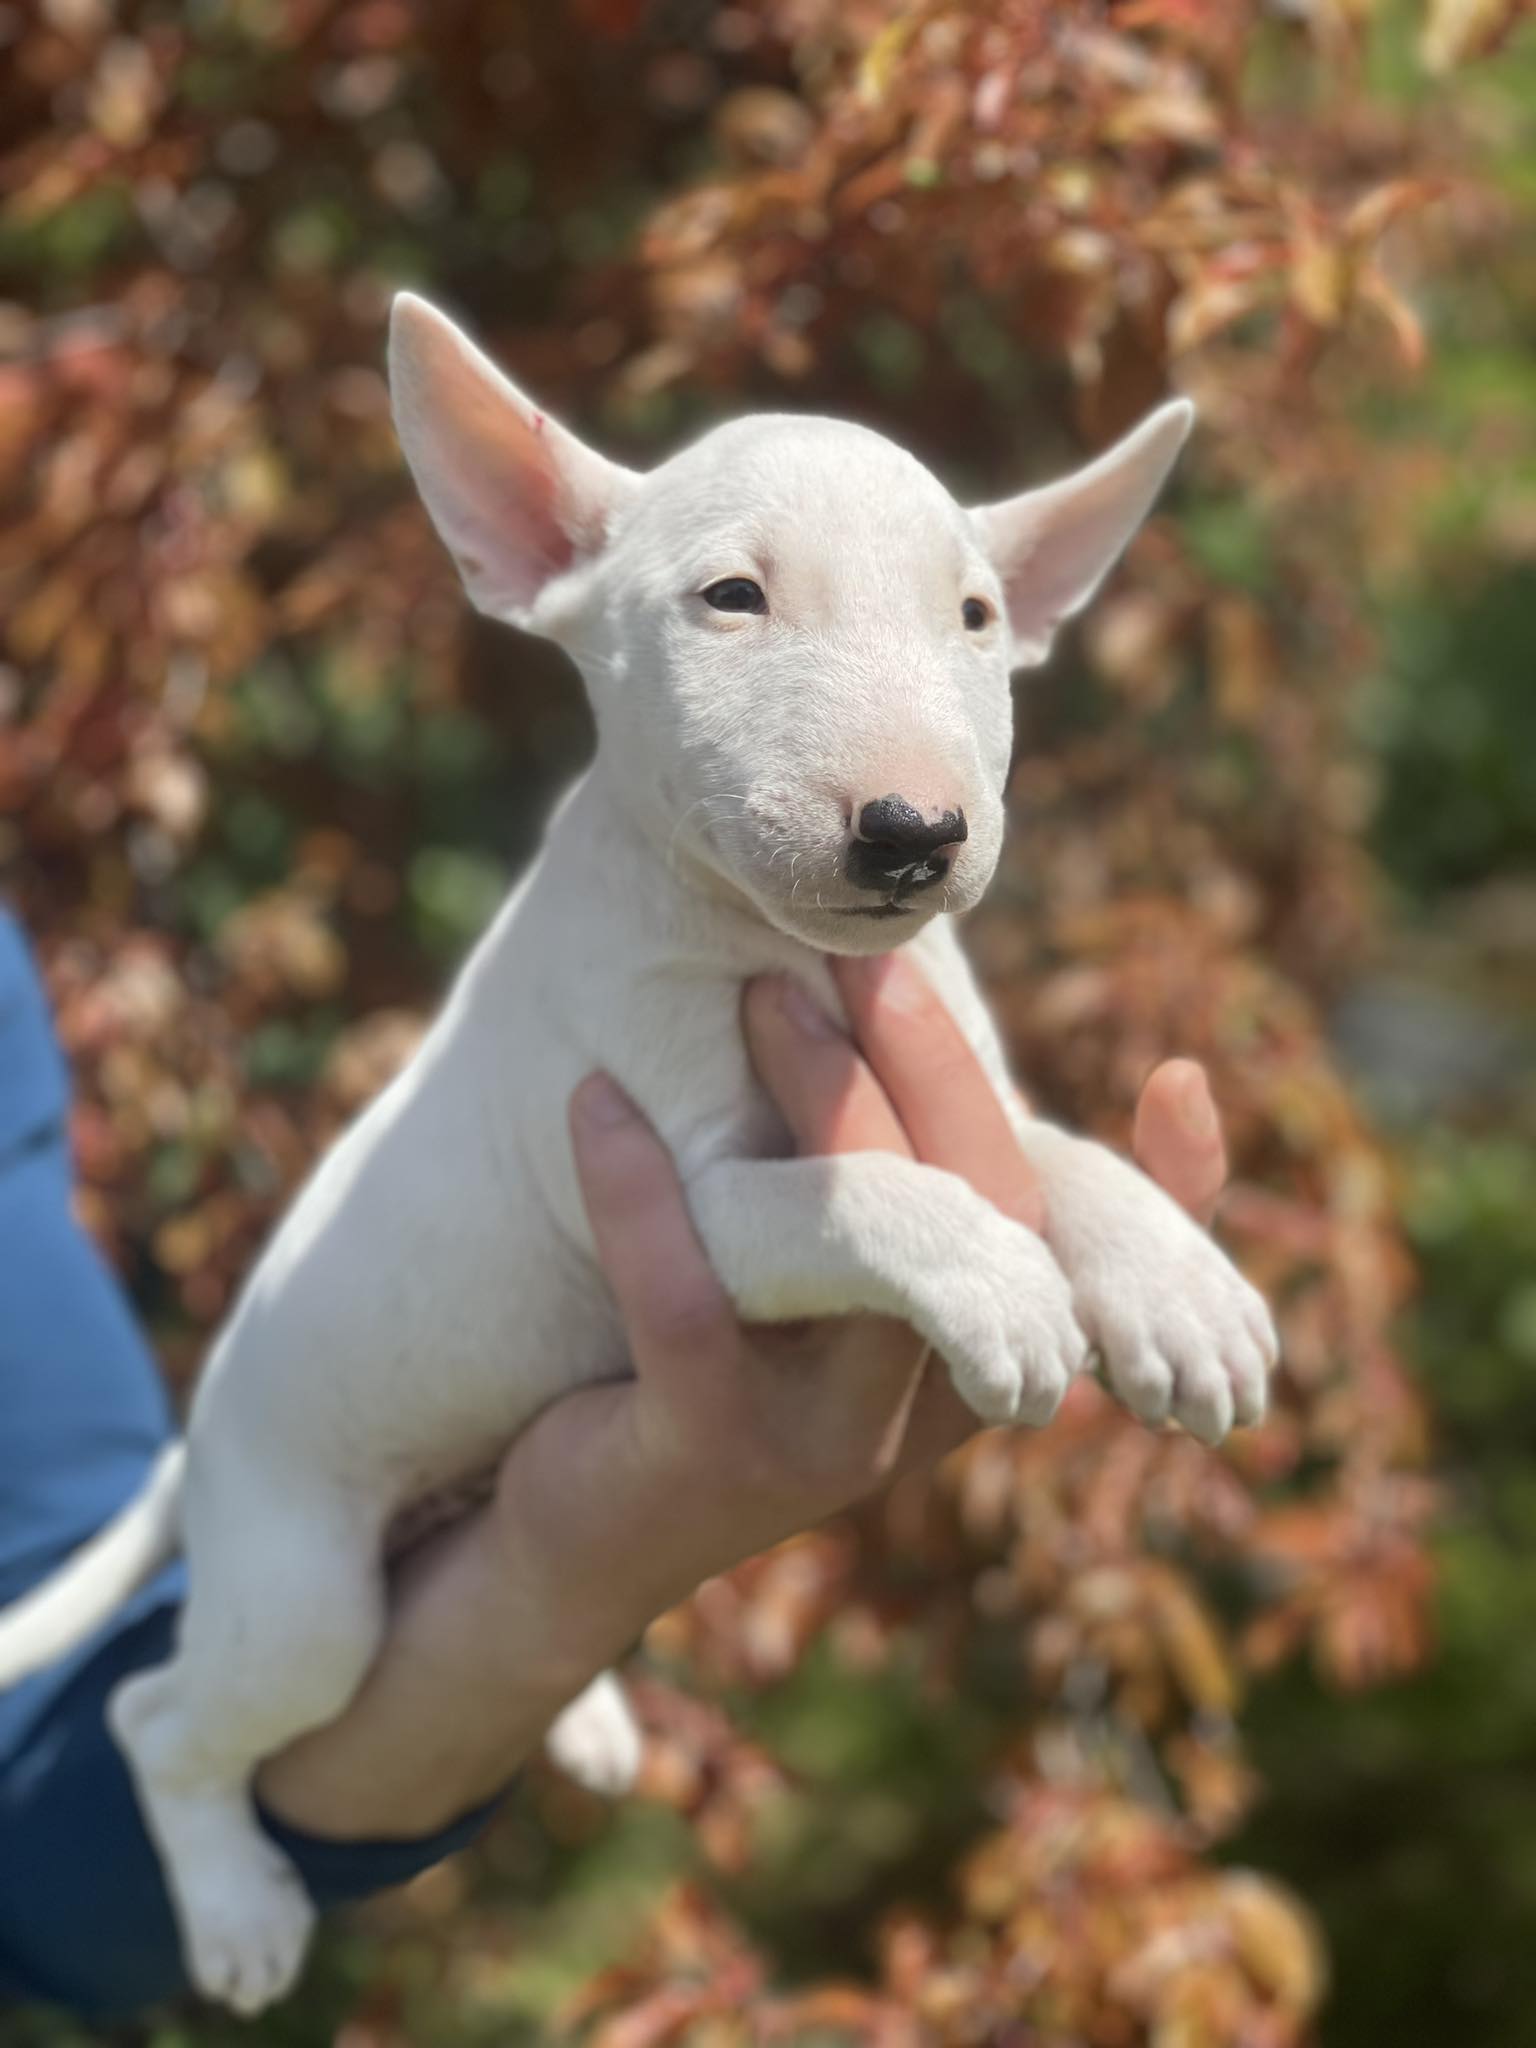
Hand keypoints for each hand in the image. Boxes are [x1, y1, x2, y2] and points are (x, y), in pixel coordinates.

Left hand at [258, 953, 1229, 1836]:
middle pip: (990, 1230)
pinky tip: (593, 1100)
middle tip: (870, 944)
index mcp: (972, 1362)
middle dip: (937, 1073)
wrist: (568, 1552)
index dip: (1167, 1198)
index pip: (1086, 1265)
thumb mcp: (814, 1306)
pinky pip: (686, 1299)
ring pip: (865, 1258)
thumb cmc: (703, 1376)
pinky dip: (640, 1190)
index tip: (1184, 1083)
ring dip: (822, 1106)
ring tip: (759, 992)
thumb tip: (903, 1050)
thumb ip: (887, 1212)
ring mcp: (821, 1440)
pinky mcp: (704, 1451)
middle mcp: (924, 1408)